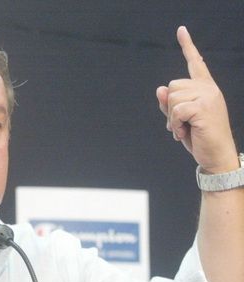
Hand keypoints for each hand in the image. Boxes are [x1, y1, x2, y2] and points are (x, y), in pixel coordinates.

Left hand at [155, 26, 238, 173]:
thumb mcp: (180, 119)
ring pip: (172, 98)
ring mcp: (207, 96)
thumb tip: (159, 89)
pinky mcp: (203, 107)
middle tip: (181, 124)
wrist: (216, 155)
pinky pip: (176, 110)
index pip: (195, 63)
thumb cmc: (199, 138)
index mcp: (204, 88)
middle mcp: (208, 88)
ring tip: (183, 128)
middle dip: (170, 108)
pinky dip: (174, 124)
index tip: (181, 30)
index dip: (187, 46)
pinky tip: (182, 133)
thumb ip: (169, 104)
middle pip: (172, 87)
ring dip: (171, 118)